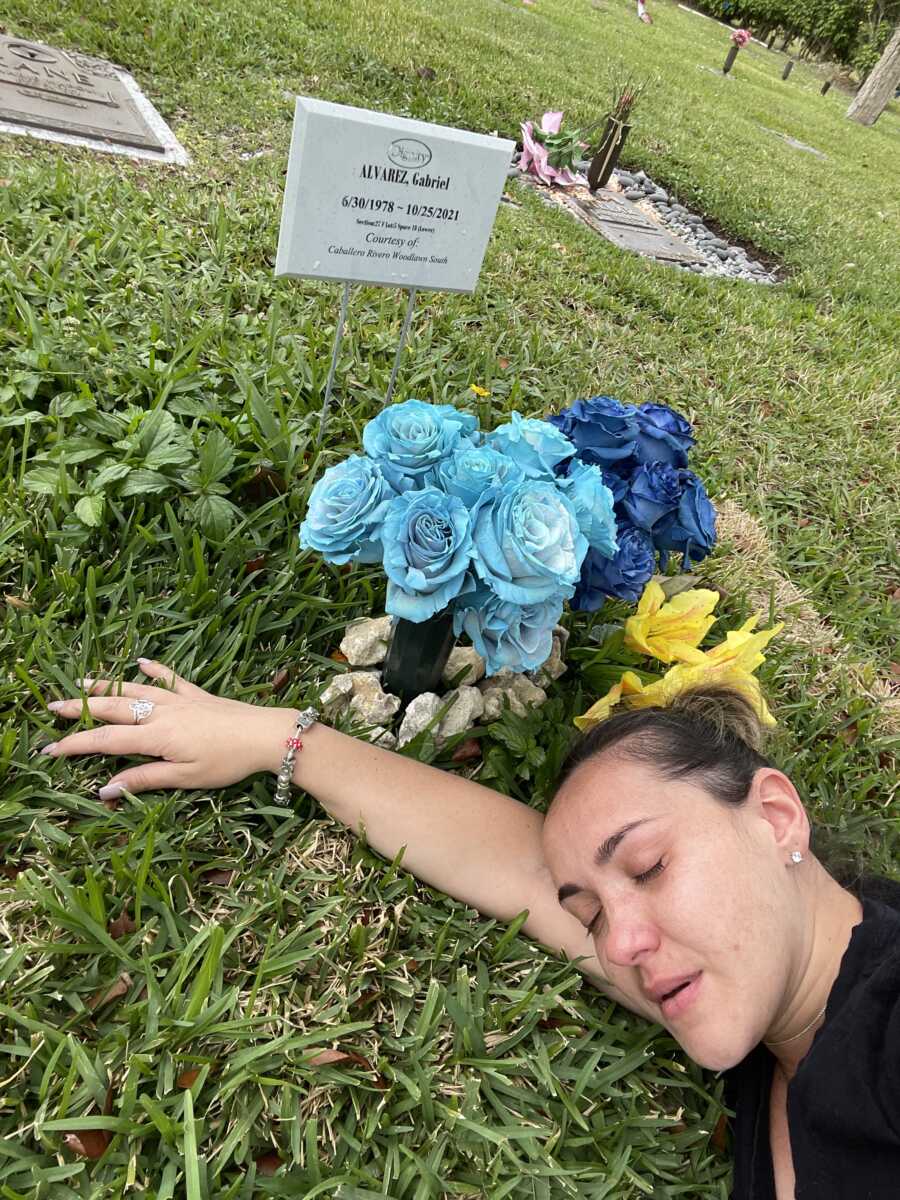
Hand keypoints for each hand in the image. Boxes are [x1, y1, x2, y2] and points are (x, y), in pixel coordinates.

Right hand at [41, 658, 296, 799]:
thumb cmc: (227, 762)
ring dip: (108, 686)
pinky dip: (156, 669)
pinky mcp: (199, 695)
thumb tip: (104, 790)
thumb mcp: (185, 778)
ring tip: (82, 682)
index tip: (50, 749)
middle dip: (81, 709)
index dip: (76, 745)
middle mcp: (162, 712)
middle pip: (113, 709)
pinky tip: (143, 661)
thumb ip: (144, 780)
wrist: (267, 735)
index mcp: (156, 736)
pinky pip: (172, 679)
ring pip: (136, 690)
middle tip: (53, 707)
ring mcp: (181, 700)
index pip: (106, 740)